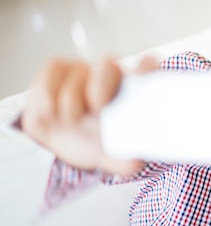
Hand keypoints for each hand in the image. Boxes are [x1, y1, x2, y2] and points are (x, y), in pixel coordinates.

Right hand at [21, 56, 156, 175]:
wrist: (61, 145)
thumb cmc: (94, 143)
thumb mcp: (111, 156)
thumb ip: (124, 160)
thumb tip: (134, 163)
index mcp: (131, 91)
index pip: (147, 66)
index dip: (146, 67)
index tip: (144, 75)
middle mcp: (110, 75)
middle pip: (110, 63)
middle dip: (102, 85)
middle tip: (97, 107)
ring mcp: (84, 70)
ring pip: (78, 71)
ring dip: (71, 102)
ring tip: (72, 121)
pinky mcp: (58, 69)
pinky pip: (53, 72)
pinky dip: (49, 98)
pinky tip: (54, 113)